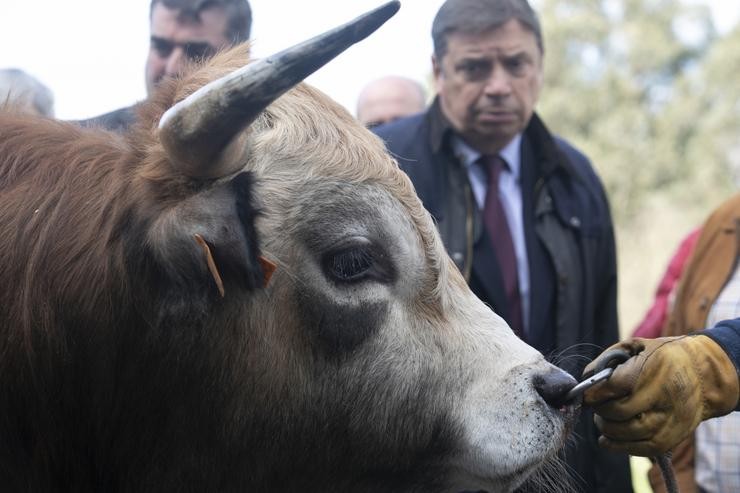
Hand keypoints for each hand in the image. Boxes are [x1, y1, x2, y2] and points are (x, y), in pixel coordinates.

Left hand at [583, 335, 738, 455]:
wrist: (703, 375)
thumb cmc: (662, 357)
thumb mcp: (636, 346)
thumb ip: (608, 359)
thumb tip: (586, 378)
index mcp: (653, 368)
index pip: (616, 386)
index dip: (595, 393)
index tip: (586, 395)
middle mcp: (664, 396)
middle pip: (620, 412)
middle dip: (600, 411)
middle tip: (596, 406)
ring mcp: (670, 419)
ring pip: (629, 432)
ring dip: (608, 429)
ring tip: (603, 420)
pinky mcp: (673, 436)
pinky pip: (643, 449)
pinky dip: (620, 446)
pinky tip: (608, 439)